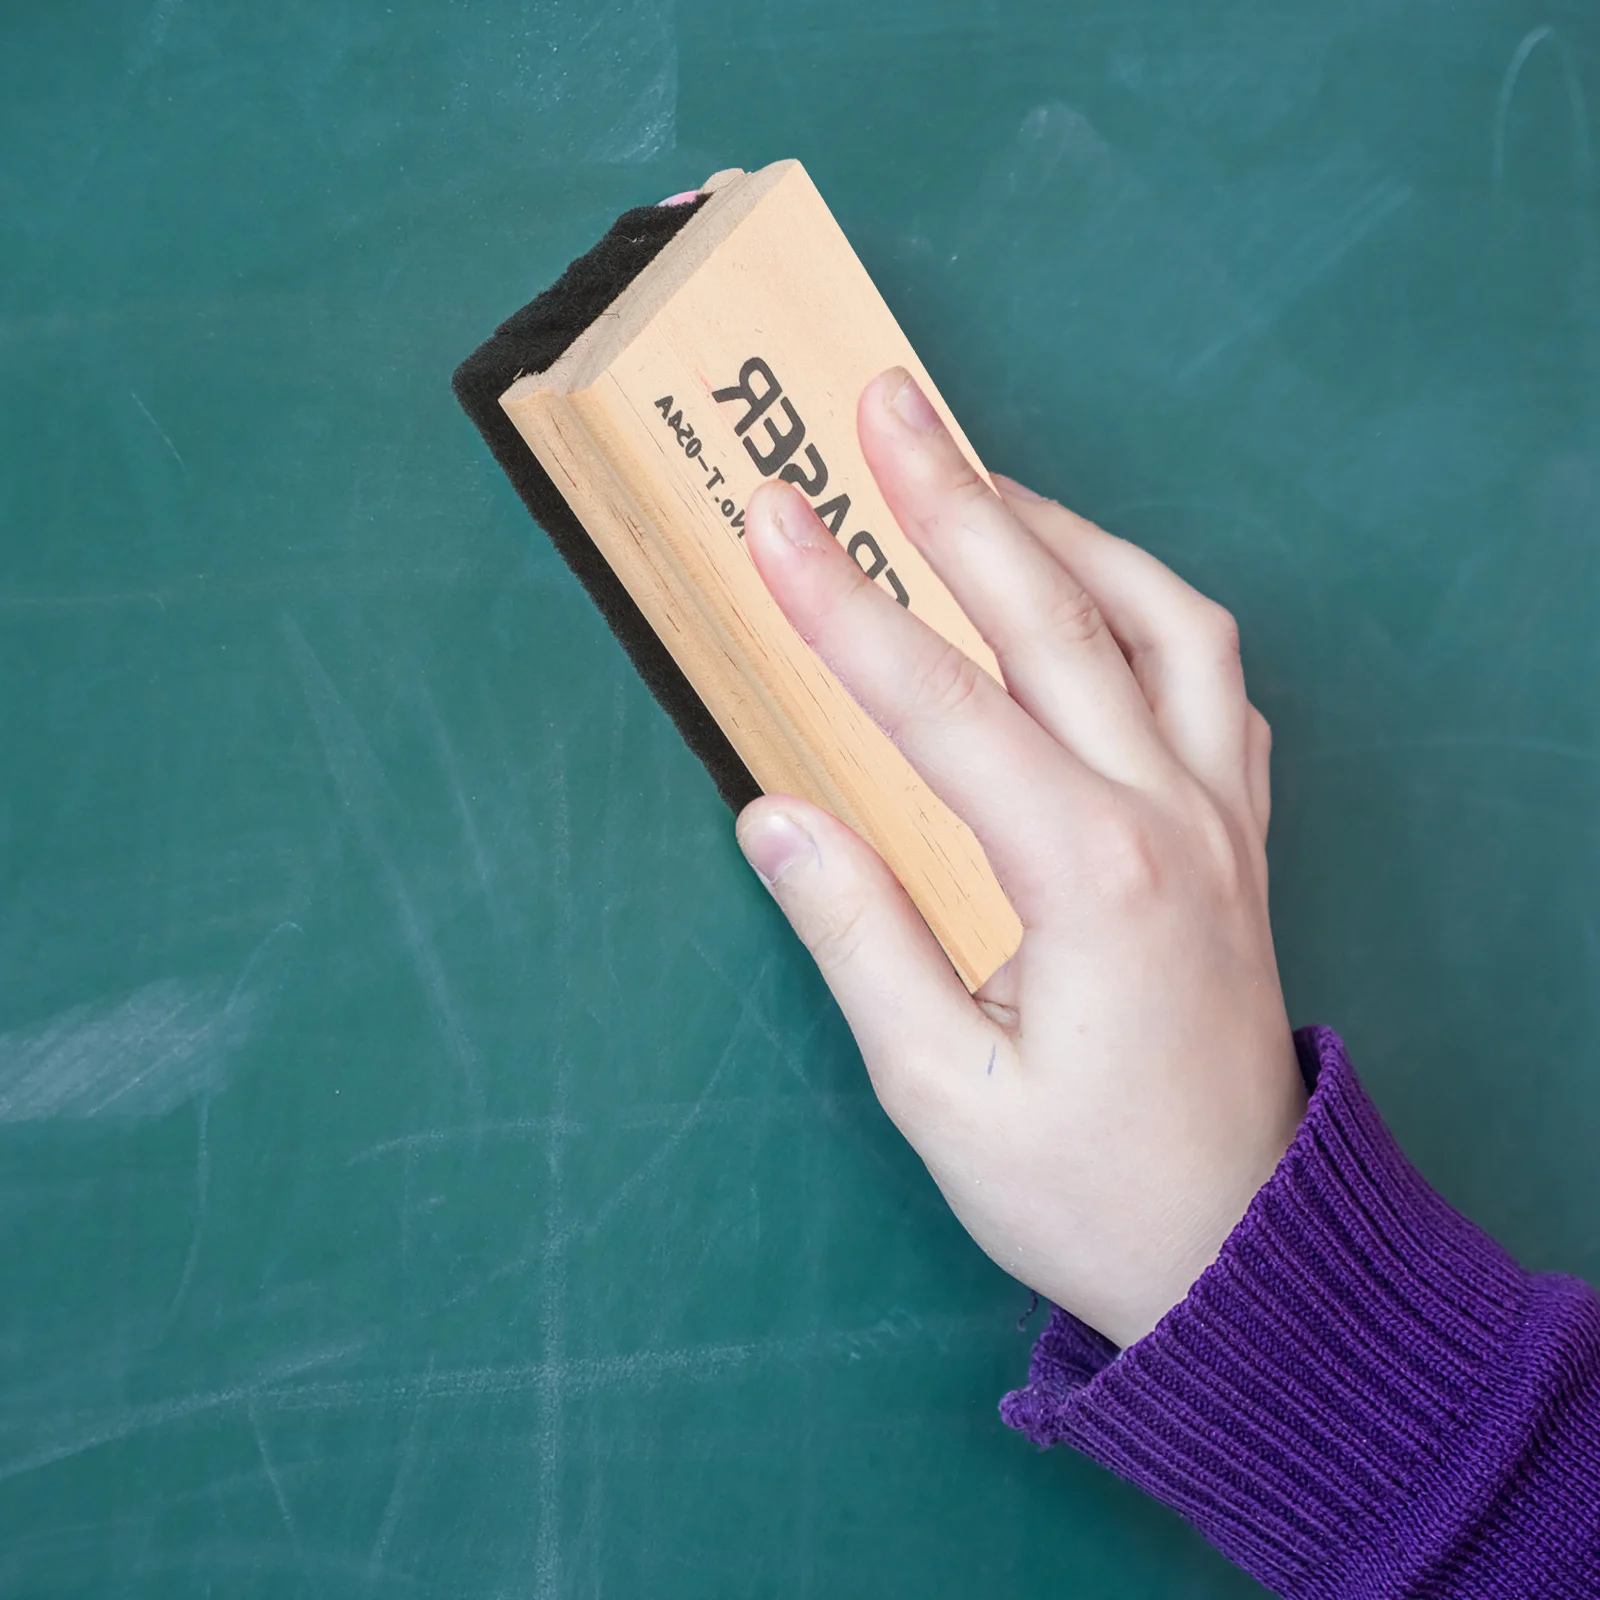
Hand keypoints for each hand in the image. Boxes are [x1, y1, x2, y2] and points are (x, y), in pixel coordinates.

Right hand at [733, 368, 1305, 1348]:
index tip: (773, 515)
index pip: (940, 706)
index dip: (844, 605)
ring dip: (1064, 534)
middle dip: (955, 500)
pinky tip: (1089, 592)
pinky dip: (1146, 606)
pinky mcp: (1241, 833)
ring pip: (1159, 620)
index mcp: (1089, 877)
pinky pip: (1212, 677)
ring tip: (976, 479)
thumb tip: (777, 814)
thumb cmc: (1084, 1192)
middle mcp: (1171, 816)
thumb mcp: (942, 1094)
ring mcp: (1224, 815)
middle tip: (884, 404)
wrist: (1242, 1250)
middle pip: (1053, 618)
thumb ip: (859, 938)